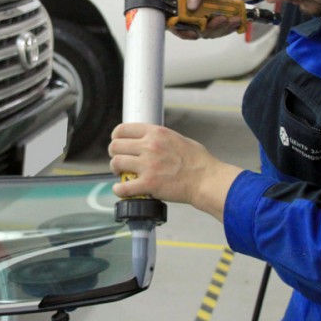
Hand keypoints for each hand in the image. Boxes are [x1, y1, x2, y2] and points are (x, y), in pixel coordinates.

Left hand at [108, 123, 242, 220]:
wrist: (206, 180)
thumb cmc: (198, 161)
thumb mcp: (178, 138)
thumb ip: (160, 138)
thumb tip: (149, 140)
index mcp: (156, 133)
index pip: (123, 129)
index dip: (116, 137)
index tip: (118, 143)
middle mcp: (149, 146)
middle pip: (115, 146)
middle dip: (115, 154)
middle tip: (120, 161)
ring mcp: (148, 165)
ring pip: (116, 163)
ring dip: (116, 170)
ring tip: (122, 174)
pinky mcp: (148, 184)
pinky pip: (123, 187)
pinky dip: (119, 190)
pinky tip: (121, 190)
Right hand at [170, 0, 260, 39]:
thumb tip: (190, 7)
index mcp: (179, 0)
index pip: (171, 18)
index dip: (178, 28)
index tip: (193, 32)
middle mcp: (187, 11)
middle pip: (191, 29)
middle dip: (208, 28)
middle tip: (223, 19)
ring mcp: (199, 19)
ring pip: (206, 32)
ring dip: (220, 28)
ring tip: (233, 19)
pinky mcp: (211, 24)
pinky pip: (216, 32)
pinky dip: (226, 29)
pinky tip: (235, 21)